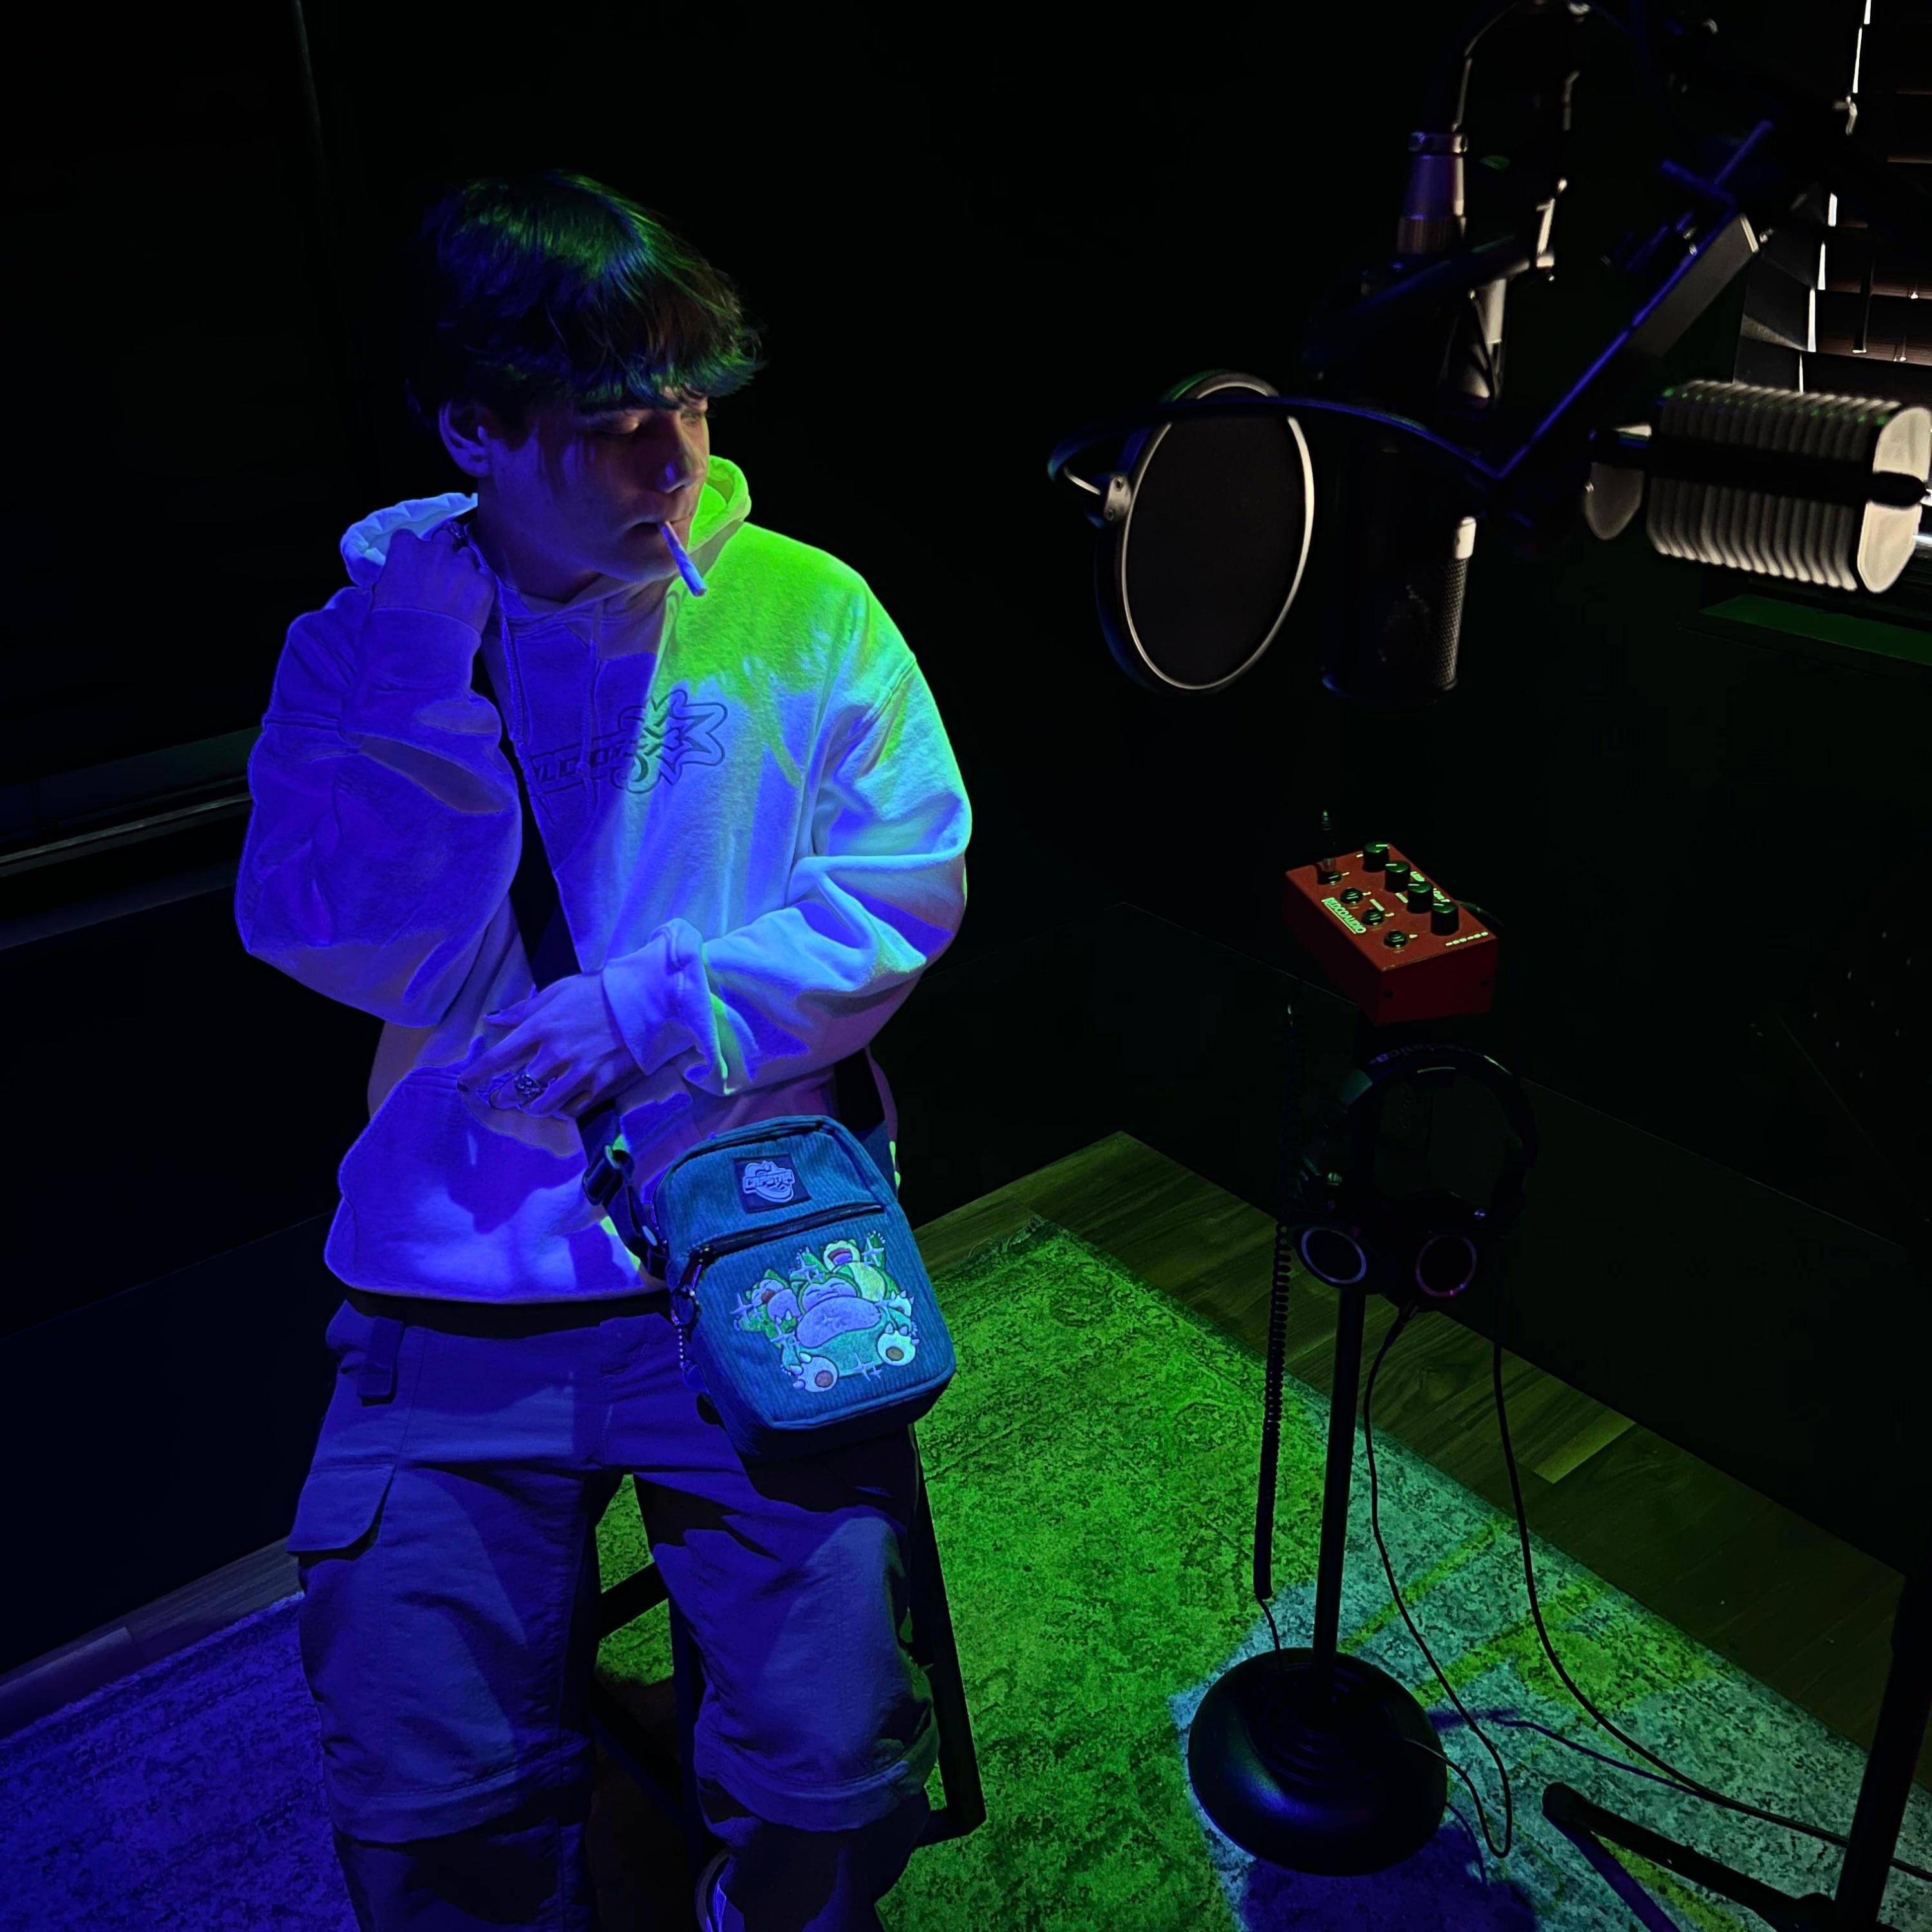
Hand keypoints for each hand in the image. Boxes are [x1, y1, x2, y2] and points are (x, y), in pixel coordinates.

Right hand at [371, 521, 495, 631]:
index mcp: (405, 549)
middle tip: (441, 573)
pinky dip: (481, 583)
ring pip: (466, 555)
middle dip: (442, 553)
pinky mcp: (483, 583)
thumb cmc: (393, 623)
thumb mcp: (382, 593)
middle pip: (443, 539)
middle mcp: (436, 550)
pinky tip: (476, 598)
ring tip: (461, 588)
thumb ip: (394, 576)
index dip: (412, 551)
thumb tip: (400, 579)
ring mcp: (462, 565)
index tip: (414, 564)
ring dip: (463, 567)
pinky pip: (485, 574)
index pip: (408, 537)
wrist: (422, 646)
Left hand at [458, 973, 643, 1120]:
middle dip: (505, 1097)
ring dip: (534, 1107)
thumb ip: (523, 1010)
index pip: (499, 1057)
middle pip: (518, 1088)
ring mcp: (579, 1072)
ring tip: (533, 1105)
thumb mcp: (558, 991)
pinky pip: (574, 1108)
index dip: (478, 1074)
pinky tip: (565, 1103)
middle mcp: (555, 1053)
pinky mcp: (602, 1084)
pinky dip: (565, 1108)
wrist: (645, 999)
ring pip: (544, 1104)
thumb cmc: (599, 990)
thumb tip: (492, 1020)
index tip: (466, 1084)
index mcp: (541, 1027)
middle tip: (502, 1098)